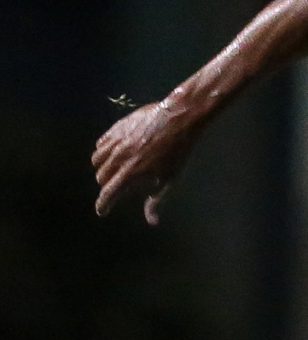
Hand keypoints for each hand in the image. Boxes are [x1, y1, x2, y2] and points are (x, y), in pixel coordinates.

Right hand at [92, 99, 198, 223]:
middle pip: (102, 177)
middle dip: (107, 185)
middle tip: (117, 187)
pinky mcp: (117, 127)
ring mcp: (116, 141)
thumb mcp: (170, 180)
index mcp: (131, 173)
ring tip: (113, 170)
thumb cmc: (178, 152)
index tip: (102, 211)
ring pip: (97, 160)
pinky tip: (111, 152)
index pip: (109, 193)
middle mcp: (118, 158)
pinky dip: (103, 151)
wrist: (178, 118)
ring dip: (102, 168)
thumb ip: (157, 200)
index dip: (104, 204)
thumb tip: (152, 221)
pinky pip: (101, 142)